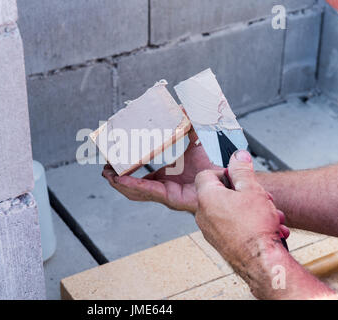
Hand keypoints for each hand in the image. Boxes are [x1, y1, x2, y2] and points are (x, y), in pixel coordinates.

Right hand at [102, 128, 221, 212]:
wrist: (232, 175)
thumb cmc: (216, 162)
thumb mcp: (198, 139)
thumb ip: (190, 124)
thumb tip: (182, 106)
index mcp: (167, 177)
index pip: (140, 175)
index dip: (126, 169)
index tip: (113, 159)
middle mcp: (164, 187)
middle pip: (133, 186)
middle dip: (117, 178)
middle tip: (105, 168)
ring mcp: (167, 194)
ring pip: (136, 191)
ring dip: (120, 183)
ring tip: (108, 174)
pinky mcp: (172, 197)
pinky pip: (149, 191)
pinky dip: (133, 185)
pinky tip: (120, 179)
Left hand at [194, 150, 289, 295]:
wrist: (262, 262)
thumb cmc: (256, 228)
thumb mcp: (252, 189)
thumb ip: (242, 170)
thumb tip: (238, 156)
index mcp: (206, 197)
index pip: (206, 174)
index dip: (226, 173)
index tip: (240, 178)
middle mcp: (203, 214)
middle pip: (220, 193)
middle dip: (243, 193)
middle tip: (261, 197)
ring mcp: (209, 230)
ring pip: (229, 211)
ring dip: (249, 209)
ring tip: (269, 215)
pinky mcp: (219, 242)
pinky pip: (231, 226)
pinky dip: (246, 224)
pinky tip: (266, 227)